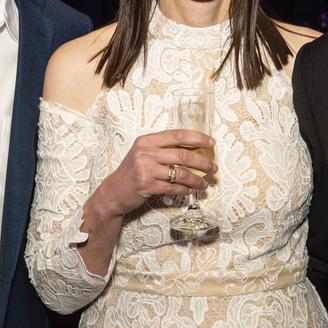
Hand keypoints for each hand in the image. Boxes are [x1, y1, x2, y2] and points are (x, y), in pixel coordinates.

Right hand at [94, 129, 215, 218]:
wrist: (114, 192)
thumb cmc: (132, 171)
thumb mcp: (143, 153)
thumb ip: (163, 148)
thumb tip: (194, 147)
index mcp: (146, 140)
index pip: (177, 135)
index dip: (197, 138)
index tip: (211, 143)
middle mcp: (145, 152)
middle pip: (183, 155)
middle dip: (203, 162)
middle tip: (213, 168)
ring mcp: (146, 169)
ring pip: (181, 173)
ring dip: (197, 179)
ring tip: (205, 183)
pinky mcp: (147, 186)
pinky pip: (174, 187)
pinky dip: (186, 190)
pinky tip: (191, 190)